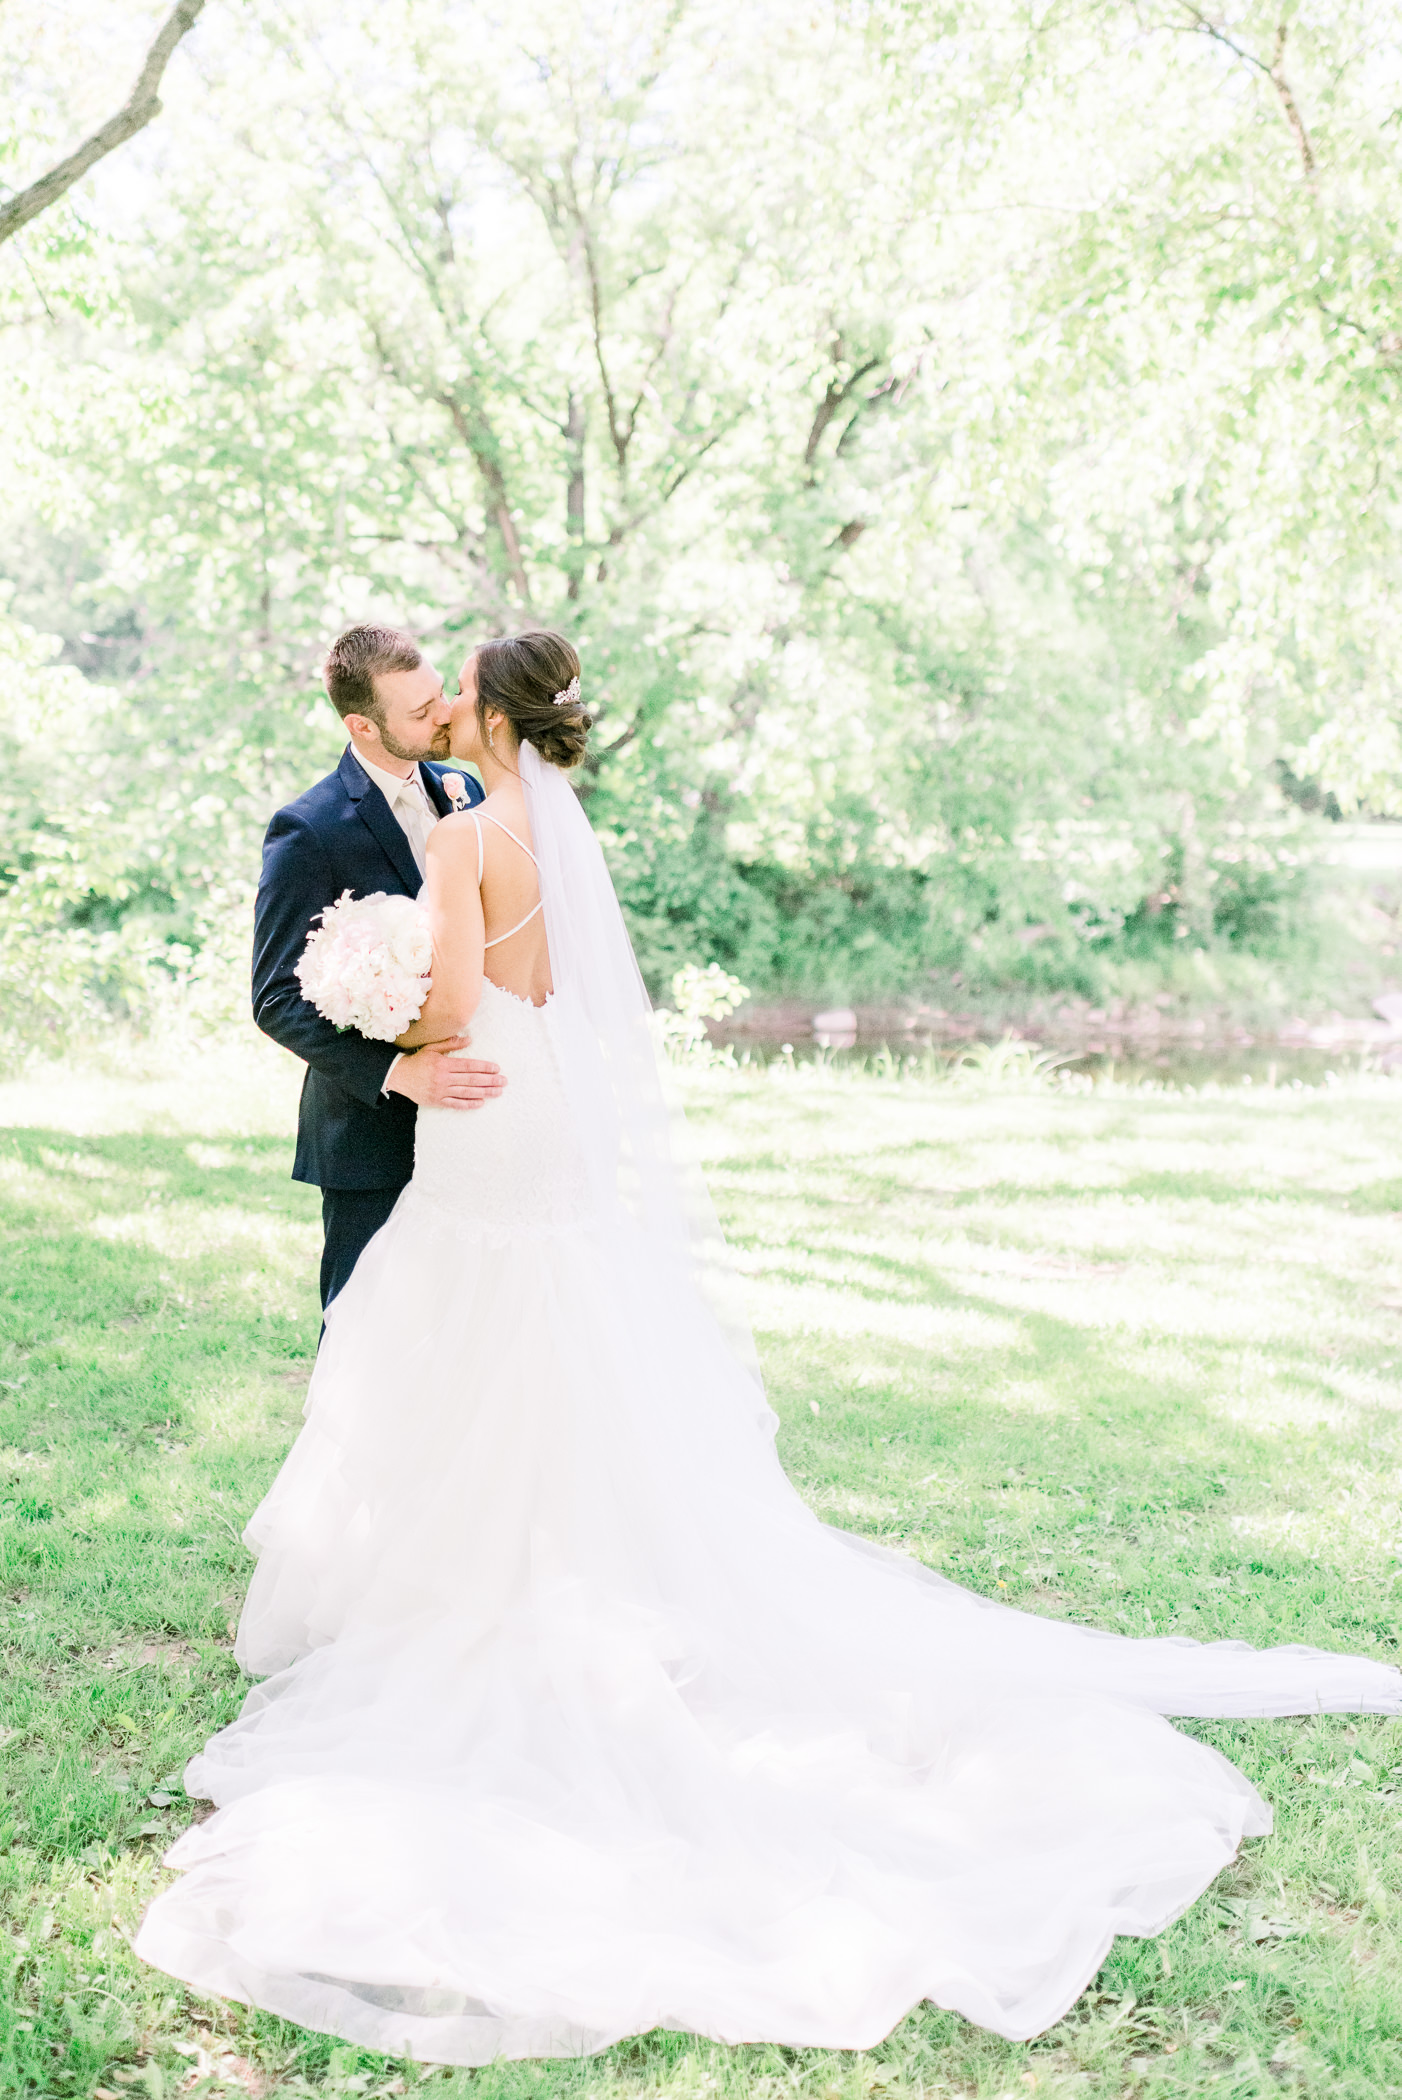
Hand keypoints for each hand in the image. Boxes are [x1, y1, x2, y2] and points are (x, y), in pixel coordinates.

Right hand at [386, 1035, 504, 1110]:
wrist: (399, 1076)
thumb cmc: (418, 1060)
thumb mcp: (432, 1048)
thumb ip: (451, 1044)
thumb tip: (469, 1039)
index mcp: (443, 1064)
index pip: (469, 1066)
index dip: (484, 1067)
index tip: (497, 1068)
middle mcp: (443, 1078)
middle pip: (471, 1080)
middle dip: (490, 1081)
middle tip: (504, 1081)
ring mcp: (440, 1091)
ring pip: (466, 1093)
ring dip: (484, 1093)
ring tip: (498, 1092)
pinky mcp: (436, 1101)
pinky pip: (455, 1104)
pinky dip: (469, 1104)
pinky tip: (481, 1102)